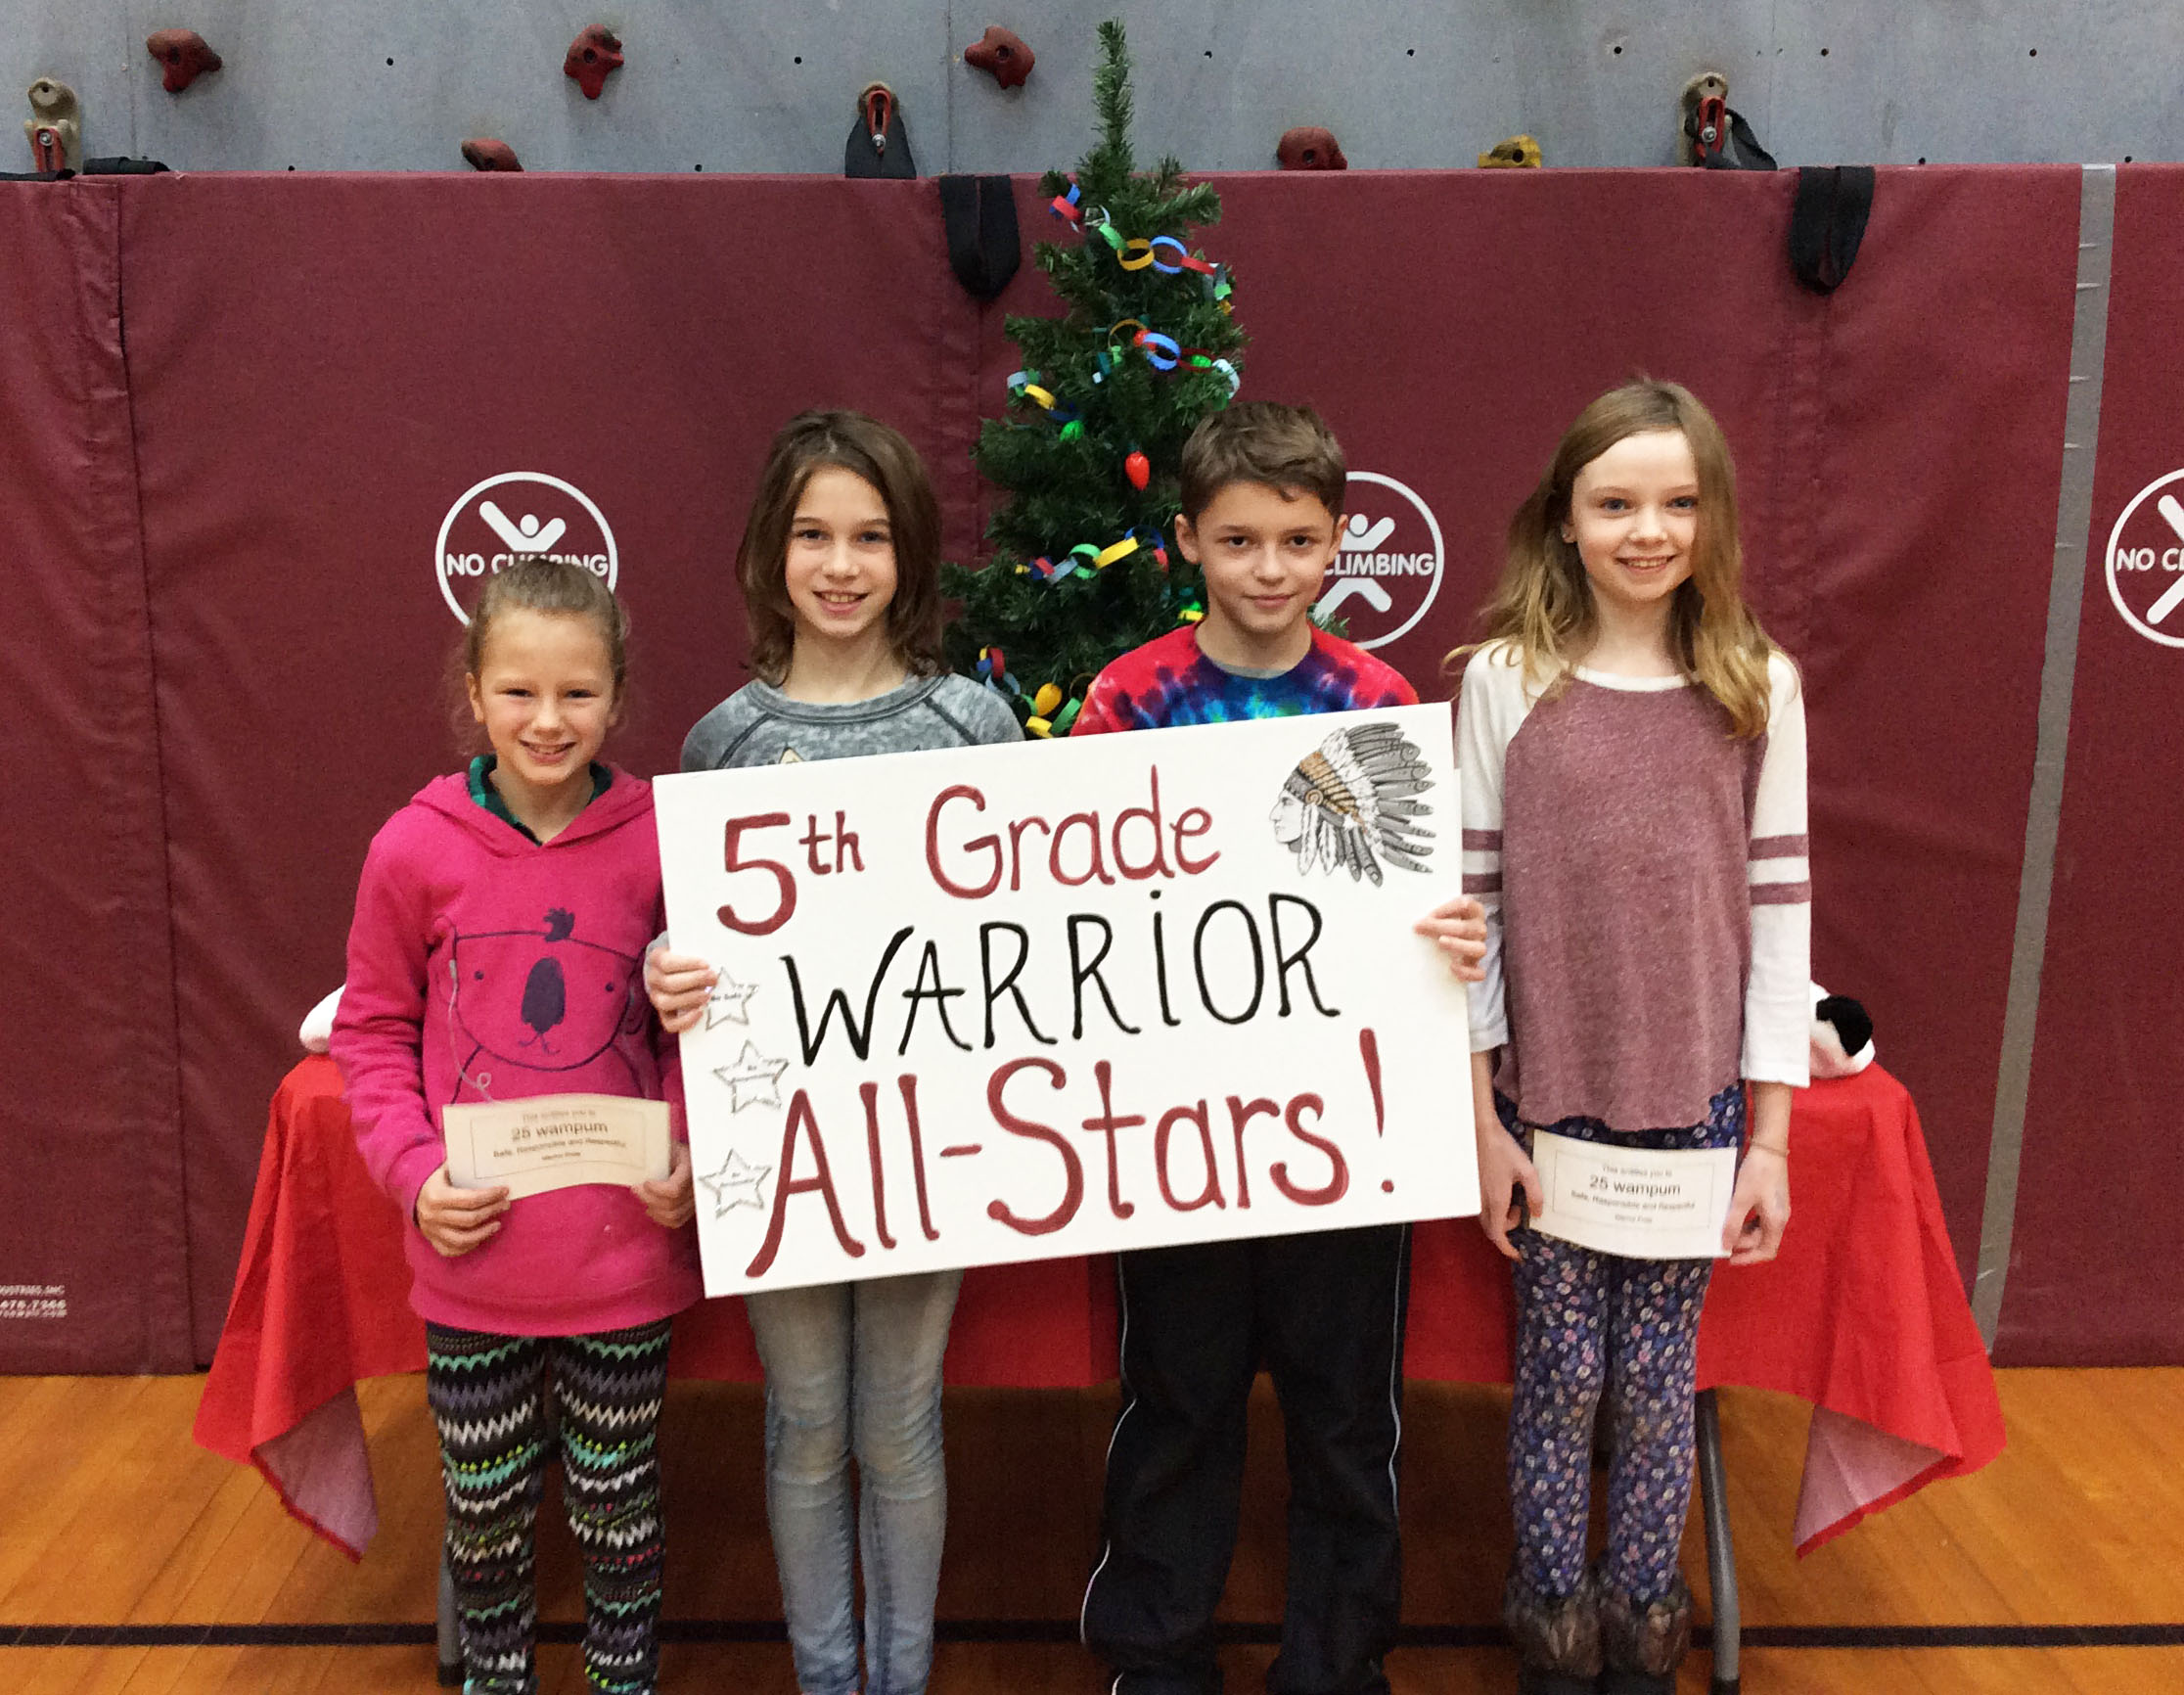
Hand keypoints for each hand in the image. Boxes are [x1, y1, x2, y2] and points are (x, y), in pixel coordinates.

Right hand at [415, 1166, 510, 1257]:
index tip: (504, 1191)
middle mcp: (433, 1216)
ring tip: (497, 1224)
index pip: (470, 1199)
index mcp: (437, 1196)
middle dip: (491, 1211)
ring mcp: (432, 1231)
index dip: (490, 1196)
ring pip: (462, 1239)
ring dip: (484, 1233)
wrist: (413, 1197)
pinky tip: (481, 1237)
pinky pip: (452, 1250)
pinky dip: (469, 1246)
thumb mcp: (444, 1170)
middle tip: (505, 1204)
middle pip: (470, 1219)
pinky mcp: (433, 1242)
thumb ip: (461, 1164)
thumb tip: (486, 1155)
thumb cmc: (436, 1182)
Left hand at [636, 1141, 695, 1229]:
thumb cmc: (678, 1150)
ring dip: (654, 1209)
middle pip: (671, 1205)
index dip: (657, 1190)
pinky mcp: (692, 1209)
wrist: (691, 1156)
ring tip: (643, 1197)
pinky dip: (661, 1218)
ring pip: (673, 1216)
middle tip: (636, 1188)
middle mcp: (697, 1188)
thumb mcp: (670, 1146)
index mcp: (692, 1169)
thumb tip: (635, 1152)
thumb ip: (657, 1152)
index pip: (674, 1190)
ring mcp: (696, 1200)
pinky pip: (676, 1221)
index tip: (645, 1182)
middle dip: (649, 1198)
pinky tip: (652, 1208)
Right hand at [646, 946, 717, 1033]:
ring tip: (707, 995)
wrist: (678, 968)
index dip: (687, 964)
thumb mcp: (689, 946)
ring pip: (666, 1003)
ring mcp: (657, 997)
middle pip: (668, 983)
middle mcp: (653, 979)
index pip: (667, 963)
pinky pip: (670, 1024)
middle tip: (713, 979)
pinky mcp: (664, 1014)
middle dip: (694, 981)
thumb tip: (717, 955)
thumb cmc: (687, 955)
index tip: (706, 964)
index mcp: (656, 958)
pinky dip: (685, 1021)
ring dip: (689, 999)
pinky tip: (700, 1012)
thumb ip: (699, 948)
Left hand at [1413, 895, 1487, 983]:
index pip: (1465, 905)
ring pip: (1478, 949)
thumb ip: (1433, 915)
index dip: (1446, 909)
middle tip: (1421, 926)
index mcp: (1474, 911)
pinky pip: (1479, 973)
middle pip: (1467, 928)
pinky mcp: (1476, 967)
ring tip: (1440, 942)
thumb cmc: (1442, 923)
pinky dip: (1467, 971)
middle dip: (1441, 927)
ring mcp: (1479, 948)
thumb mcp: (1440, 914)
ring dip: (1458, 945)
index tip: (1427, 915)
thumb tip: (1416, 922)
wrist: (1448, 941)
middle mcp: (1479, 929)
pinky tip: (1452, 967)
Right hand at [1476, 1121, 1540, 1260]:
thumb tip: (1537, 1214)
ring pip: (1486, 1219)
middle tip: (1520, 1213)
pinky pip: (1482, 1208)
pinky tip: (1503, 1191)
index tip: (1516, 1255)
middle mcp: (1483, 1201)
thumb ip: (1535, 1195)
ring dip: (1501, 1218)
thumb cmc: (1504, 1149)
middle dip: (1507, 1229)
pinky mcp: (1472, 1188)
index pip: (1498, 1234)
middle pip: (1492, 1229)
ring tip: (1514, 1201)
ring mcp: (1475, 1195)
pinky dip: (1494, 1209)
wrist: (1479, 1132)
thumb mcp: (1527, 1171)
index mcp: (1497, 1200)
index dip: (1506, 1248)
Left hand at [1723, 1144, 1789, 1262]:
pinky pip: (1759, 1218)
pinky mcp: (1772, 1200)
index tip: (1730, 1258)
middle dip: (1742, 1244)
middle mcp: (1780, 1218)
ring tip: (1723, 1229)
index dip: (1749, 1258)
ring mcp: (1777, 1209)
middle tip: (1720, 1240)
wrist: (1769, 1148)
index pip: (1767, 1251)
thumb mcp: (1741, 1199)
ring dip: (1743, 1232)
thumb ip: (1733, 1223)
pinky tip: (1732, 1216)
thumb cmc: (1757, 1173)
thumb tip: (1726, 1245)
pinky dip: (1746, 1221)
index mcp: (1776, 1221)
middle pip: (1762, 1241)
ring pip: (1759, 1230)